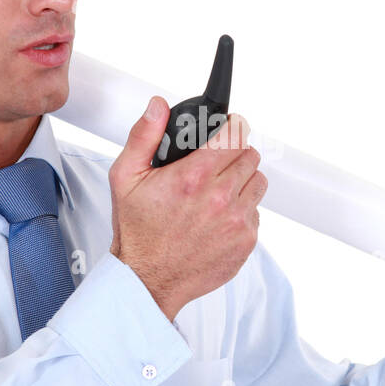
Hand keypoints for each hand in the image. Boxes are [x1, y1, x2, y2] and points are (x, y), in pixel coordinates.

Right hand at [108, 96, 267, 320]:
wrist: (148, 280)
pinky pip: (257, 212)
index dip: (231, 127)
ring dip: (243, 180)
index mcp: (193, 177)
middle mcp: (219, 197)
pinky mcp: (246, 241)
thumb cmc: (137, 232)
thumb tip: (157, 106)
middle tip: (218, 163)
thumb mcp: (126, 178)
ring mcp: (236, 220)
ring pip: (258, 181)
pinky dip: (242, 210)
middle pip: (250, 155)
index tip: (228, 129)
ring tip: (220, 189)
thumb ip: (144, 136)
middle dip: (234, 154)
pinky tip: (219, 216)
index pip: (234, 134)